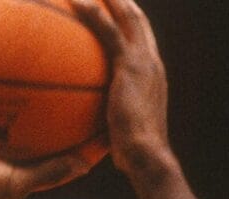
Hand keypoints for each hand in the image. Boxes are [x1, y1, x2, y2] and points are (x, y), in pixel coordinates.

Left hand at [72, 0, 170, 172]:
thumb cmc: (132, 154)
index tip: (117, 10)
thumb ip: (109, 121)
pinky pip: (107, 31)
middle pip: (138, 21)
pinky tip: (75, 1)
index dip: (131, 22)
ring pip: (126, 17)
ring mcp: (143, 61)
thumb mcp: (121, 132)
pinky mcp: (129, 65)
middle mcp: (152, 62)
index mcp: (152, 75)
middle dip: (123, 2)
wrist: (146, 154)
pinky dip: (93, 12)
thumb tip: (91, 132)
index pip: (142, 40)